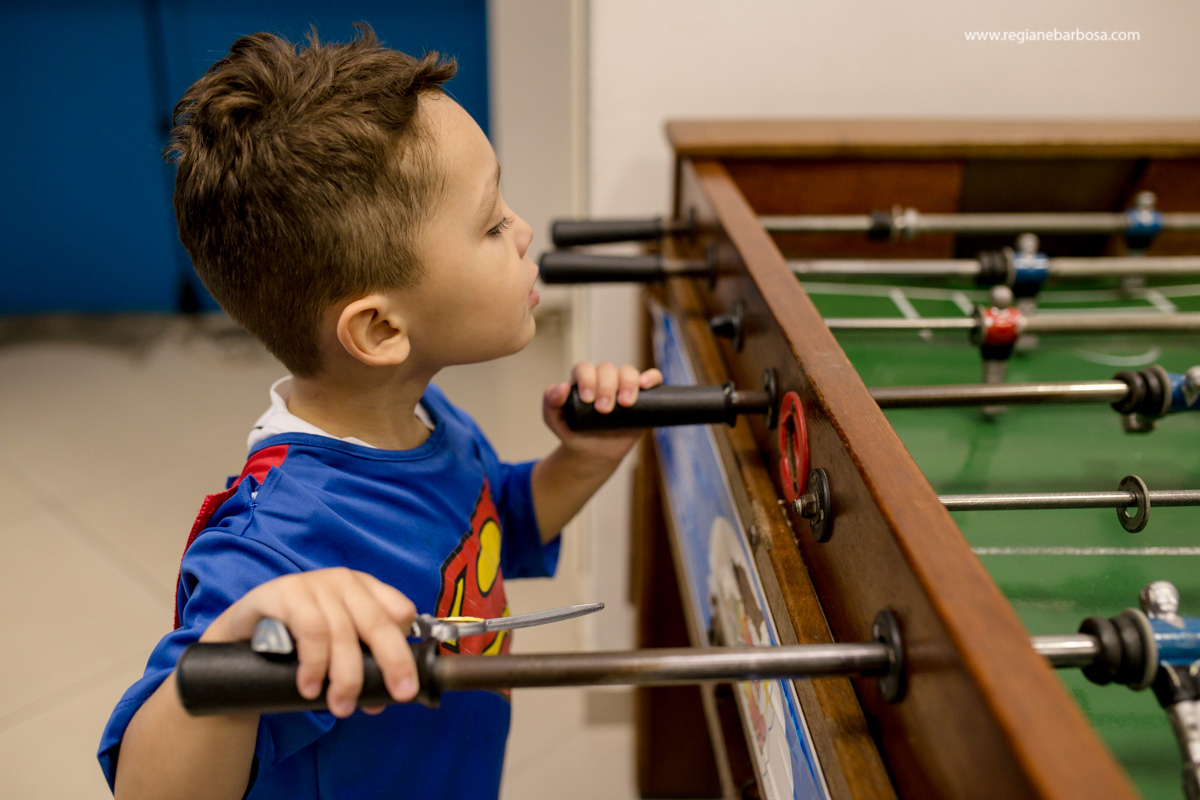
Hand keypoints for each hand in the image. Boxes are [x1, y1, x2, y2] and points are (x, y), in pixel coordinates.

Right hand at [200, 568, 417, 717]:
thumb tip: (381, 701)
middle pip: (378, 622)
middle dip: (393, 662)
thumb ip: (359, 666)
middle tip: (397, 695)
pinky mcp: (284, 593)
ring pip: (342, 632)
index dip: (405, 646)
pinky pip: (310, 630)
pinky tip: (310, 686)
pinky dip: (314, 664)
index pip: (400, 611)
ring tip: (341, 706)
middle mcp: (343, 581)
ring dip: (346, 675)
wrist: (240, 634)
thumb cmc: (296, 640)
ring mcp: (314, 584)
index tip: (406, 682)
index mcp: (364, 589)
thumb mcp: (335, 647)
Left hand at [543, 362, 662, 463]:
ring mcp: (624, 387)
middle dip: (607, 387)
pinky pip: (651, 378)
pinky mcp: (642, 397)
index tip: (587, 400)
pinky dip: (651, 378)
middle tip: (604, 410)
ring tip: (625, 404)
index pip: (585, 369)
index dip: (587, 379)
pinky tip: (646, 386)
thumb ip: (551, 404)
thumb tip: (562, 387)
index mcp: (582, 380)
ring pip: (628, 371)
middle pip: (608, 369)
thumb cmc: (574, 432)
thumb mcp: (555, 420)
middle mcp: (604, 380)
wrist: (594, 453)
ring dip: (628, 383)